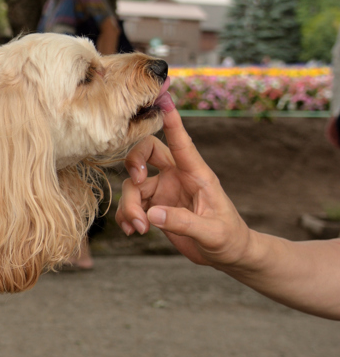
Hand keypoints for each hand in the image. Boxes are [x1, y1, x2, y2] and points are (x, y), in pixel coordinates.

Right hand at [115, 106, 253, 268]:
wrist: (228, 256)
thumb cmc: (229, 239)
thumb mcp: (212, 233)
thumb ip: (183, 222)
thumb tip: (151, 215)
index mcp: (197, 174)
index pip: (181, 142)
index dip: (171, 122)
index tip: (162, 100)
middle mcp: (177, 177)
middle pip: (146, 153)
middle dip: (133, 163)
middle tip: (135, 181)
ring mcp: (163, 191)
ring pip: (132, 187)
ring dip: (129, 207)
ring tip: (139, 229)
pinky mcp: (154, 207)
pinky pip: (131, 205)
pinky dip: (127, 217)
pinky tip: (133, 231)